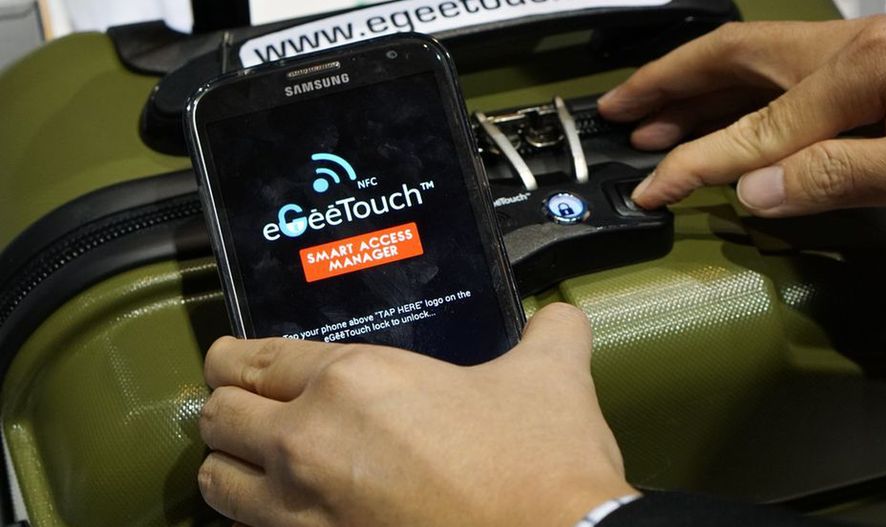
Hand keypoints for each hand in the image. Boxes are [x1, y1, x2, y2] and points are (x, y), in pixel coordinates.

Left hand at [198, 303, 636, 526]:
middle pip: (219, 416)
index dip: (232, 357)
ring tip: (250, 461)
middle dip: (226, 407)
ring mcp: (302, 512)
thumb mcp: (550, 377)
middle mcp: (308, 442)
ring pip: (217, 481)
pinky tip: (283, 512)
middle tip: (244, 405)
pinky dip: (257, 519)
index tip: (230, 360)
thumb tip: (560, 318)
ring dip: (230, 465)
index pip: (253, 359)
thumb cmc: (541, 466)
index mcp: (353, 381)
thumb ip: (548, 333)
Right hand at [599, 16, 885, 216]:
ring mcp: (869, 61)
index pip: (758, 125)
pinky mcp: (881, 82)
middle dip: (671, 85)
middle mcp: (856, 50)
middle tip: (620, 110)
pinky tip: (720, 128)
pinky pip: (790, 89)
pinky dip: (742, 108)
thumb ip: (839, 177)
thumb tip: (753, 192)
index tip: (654, 188)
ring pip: (760, 71)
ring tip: (653, 125)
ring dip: (699, 96)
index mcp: (865, 63)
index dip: (697, 160)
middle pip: (737, 59)